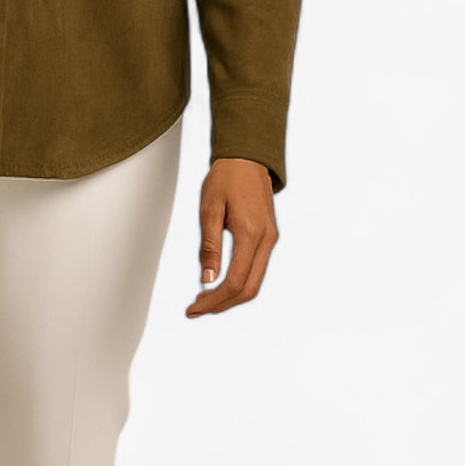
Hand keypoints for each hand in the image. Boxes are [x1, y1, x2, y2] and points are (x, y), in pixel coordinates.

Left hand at [185, 158, 278, 316]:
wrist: (247, 157)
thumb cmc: (225, 178)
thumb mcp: (209, 210)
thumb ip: (209, 246)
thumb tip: (207, 279)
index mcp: (251, 234)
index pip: (235, 282)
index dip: (214, 300)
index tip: (193, 308)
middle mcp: (267, 240)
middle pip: (249, 289)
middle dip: (222, 304)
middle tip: (196, 308)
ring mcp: (271, 239)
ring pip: (255, 281)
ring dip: (231, 296)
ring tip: (205, 298)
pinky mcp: (269, 236)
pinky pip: (256, 268)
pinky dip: (239, 282)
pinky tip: (220, 283)